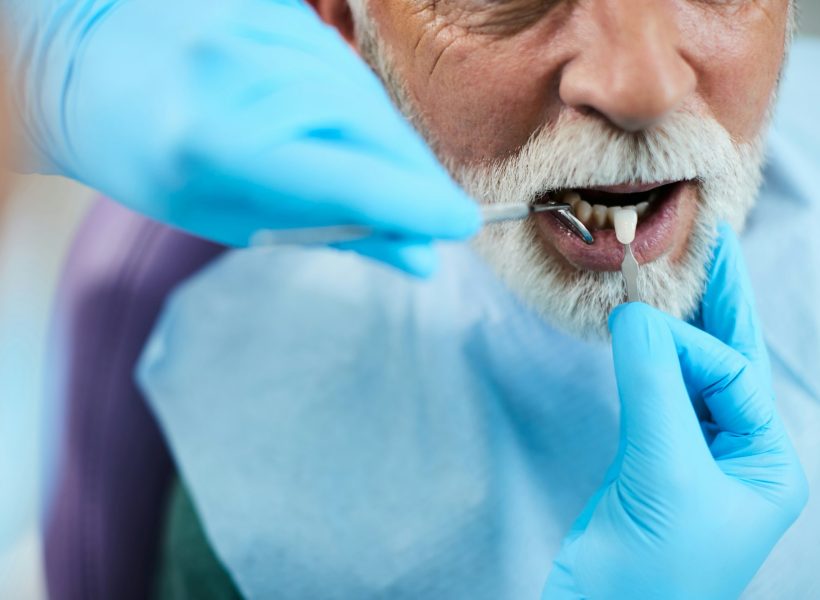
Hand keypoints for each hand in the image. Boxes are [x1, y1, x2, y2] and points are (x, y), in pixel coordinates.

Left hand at [2, 0, 478, 274]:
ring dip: (392, 145)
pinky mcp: (270, 6)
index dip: (415, 205)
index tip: (460, 227)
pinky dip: (361, 109)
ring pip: (363, 95)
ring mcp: (255, 27)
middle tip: (438, 214)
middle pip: (369, 130)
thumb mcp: (235, 216)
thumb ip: (330, 231)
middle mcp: (240, 71)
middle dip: (414, 178)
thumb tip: (418, 256)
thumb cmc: (156, 162)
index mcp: (217, 141)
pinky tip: (357, 137)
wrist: (92, 70)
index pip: (348, 177)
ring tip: (395, 183)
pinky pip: (342, 65)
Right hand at [543, 224, 807, 598]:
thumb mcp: (665, 469)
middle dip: (720, 304)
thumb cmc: (654, 569)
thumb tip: (635, 313)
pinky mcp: (652, 460)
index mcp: (768, 463)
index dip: (689, 343)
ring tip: (678, 274)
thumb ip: (653, 384)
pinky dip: (646, 360)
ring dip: (678, 327)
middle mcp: (740, 454)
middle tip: (713, 244)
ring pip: (690, 375)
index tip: (640, 322)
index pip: (733, 375)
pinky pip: (657, 394)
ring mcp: (695, 456)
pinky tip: (643, 332)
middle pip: (728, 363)